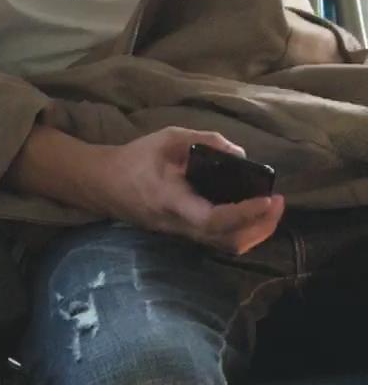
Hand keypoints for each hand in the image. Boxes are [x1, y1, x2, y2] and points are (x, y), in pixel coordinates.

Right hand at [97, 129, 285, 255]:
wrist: (104, 184)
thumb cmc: (135, 159)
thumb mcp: (168, 138)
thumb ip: (205, 142)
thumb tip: (241, 155)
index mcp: (172, 201)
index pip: (213, 219)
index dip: (244, 213)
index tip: (268, 198)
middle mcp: (179, 225)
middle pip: (228, 241)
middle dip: (261, 226)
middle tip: (280, 202)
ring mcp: (181, 234)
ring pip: (226, 246)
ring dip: (255, 232)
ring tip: (272, 209)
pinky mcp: (185, 234)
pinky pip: (220, 241)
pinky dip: (243, 231)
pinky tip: (253, 213)